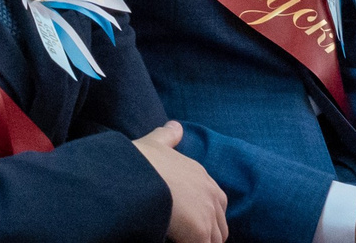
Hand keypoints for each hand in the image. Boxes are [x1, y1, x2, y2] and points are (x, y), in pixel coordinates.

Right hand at [132, 122, 228, 242]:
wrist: (135, 177)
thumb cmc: (142, 161)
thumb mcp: (155, 143)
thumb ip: (167, 136)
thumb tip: (176, 125)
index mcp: (202, 176)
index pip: (216, 202)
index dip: (204, 214)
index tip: (189, 220)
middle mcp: (211, 195)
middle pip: (220, 225)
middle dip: (207, 233)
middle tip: (187, 234)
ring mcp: (208, 215)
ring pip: (215, 239)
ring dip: (202, 240)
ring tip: (184, 240)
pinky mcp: (200, 234)